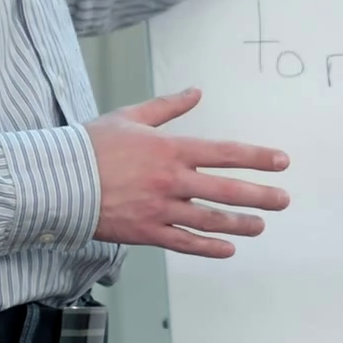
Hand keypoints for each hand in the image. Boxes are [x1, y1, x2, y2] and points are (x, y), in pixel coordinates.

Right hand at [84, 88, 289, 257]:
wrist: (58, 180)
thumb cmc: (92, 144)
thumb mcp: (130, 117)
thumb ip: (167, 107)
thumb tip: (196, 92)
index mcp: (170, 149)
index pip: (224, 152)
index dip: (256, 157)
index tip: (281, 161)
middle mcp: (171, 180)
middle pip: (226, 190)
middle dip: (260, 195)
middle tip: (284, 199)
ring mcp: (160, 209)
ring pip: (210, 220)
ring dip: (240, 224)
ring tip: (261, 225)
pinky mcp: (146, 232)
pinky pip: (184, 242)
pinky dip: (208, 248)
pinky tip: (228, 250)